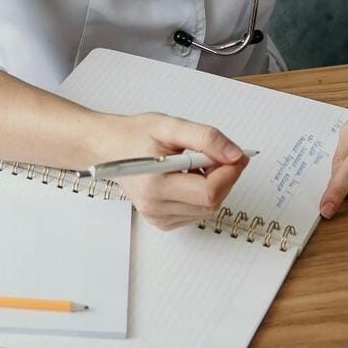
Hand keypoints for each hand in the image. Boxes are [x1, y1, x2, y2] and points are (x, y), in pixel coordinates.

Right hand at [95, 112, 249, 229]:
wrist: (110, 148)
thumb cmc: (135, 135)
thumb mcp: (171, 126)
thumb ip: (205, 138)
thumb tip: (234, 154)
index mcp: (155, 184)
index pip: (209, 191)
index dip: (230, 173)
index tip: (238, 155)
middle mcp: (155, 207)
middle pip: (212, 203)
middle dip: (225, 178)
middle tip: (220, 154)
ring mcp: (158, 217)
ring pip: (207, 209)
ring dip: (215, 186)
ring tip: (199, 162)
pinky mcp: (162, 221)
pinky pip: (197, 212)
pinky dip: (203, 195)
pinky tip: (191, 176)